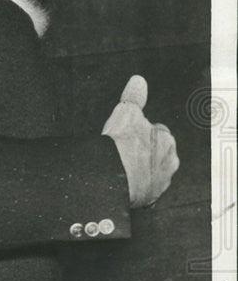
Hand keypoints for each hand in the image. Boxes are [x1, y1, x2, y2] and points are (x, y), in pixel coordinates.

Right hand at [102, 75, 179, 207]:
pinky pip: (145, 190)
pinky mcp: (150, 199)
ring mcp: (160, 183)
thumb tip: (139, 81)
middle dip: (144, 152)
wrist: (112, 179)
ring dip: (141, 171)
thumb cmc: (122, 147)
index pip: (157, 132)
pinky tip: (123, 183)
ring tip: (122, 168)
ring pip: (152, 172)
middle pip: (156, 153)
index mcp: (167, 140)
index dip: (141, 132)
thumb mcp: (126, 113)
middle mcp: (169, 162)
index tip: (129, 135)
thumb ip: (134, 96)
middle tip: (124, 151)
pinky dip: (136, 187)